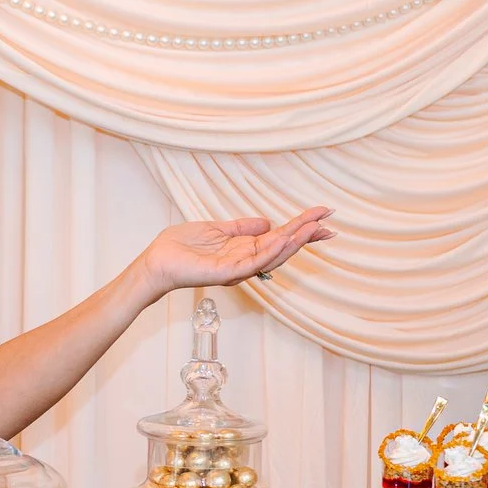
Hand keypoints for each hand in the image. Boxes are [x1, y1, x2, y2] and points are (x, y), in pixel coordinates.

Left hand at [139, 207, 334, 295]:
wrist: (156, 262)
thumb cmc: (180, 247)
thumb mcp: (215, 229)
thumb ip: (241, 227)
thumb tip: (267, 222)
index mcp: (243, 248)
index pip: (278, 237)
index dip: (300, 226)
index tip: (322, 214)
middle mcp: (245, 260)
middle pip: (283, 247)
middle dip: (307, 234)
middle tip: (330, 221)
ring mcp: (238, 268)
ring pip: (274, 254)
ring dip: (296, 242)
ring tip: (315, 228)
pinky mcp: (227, 272)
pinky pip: (255, 261)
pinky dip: (273, 251)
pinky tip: (287, 239)